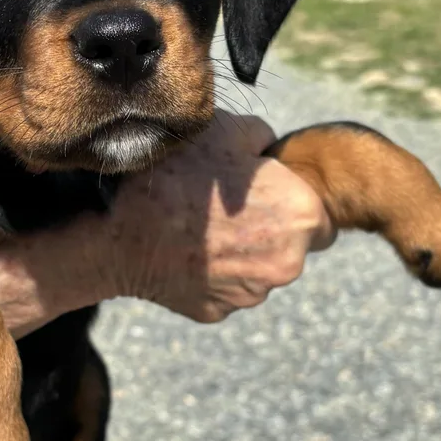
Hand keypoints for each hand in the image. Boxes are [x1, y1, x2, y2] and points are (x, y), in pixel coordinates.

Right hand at [104, 110, 336, 321]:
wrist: (119, 239)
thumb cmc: (176, 178)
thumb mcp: (224, 129)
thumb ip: (261, 136)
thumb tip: (266, 149)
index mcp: (303, 215)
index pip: (320, 212)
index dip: (291, 198)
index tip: (264, 191)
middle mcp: (289, 261)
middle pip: (292, 242)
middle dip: (269, 226)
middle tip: (230, 207)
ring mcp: (255, 292)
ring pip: (260, 266)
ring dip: (242, 250)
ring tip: (201, 226)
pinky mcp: (222, 310)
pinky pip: (228, 287)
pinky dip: (214, 271)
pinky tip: (187, 250)